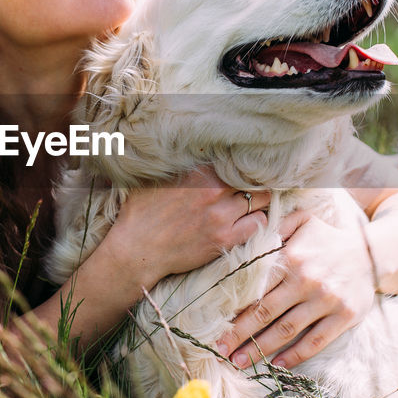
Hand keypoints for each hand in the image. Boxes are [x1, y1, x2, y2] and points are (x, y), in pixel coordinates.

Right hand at [101, 166, 270, 289]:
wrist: (135, 249)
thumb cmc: (141, 212)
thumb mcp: (157, 177)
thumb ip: (181, 164)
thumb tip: (193, 148)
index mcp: (198, 171)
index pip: (236, 159)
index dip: (243, 163)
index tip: (246, 165)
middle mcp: (213, 190)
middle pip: (253, 178)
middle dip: (255, 180)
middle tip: (254, 184)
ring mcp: (221, 215)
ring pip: (261, 200)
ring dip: (259, 200)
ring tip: (254, 202)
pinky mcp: (224, 239)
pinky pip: (260, 224)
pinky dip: (259, 220)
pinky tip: (250, 220)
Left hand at [214, 210, 373, 369]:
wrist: (373, 253)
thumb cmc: (328, 240)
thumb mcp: (303, 222)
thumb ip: (276, 226)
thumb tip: (248, 231)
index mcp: (293, 258)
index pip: (256, 288)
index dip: (235, 309)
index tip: (217, 326)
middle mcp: (307, 281)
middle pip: (265, 313)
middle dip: (240, 334)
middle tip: (220, 350)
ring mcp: (326, 301)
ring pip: (286, 330)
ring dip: (260, 349)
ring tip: (240, 362)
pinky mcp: (344, 317)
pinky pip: (316, 341)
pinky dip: (295, 355)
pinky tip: (277, 365)